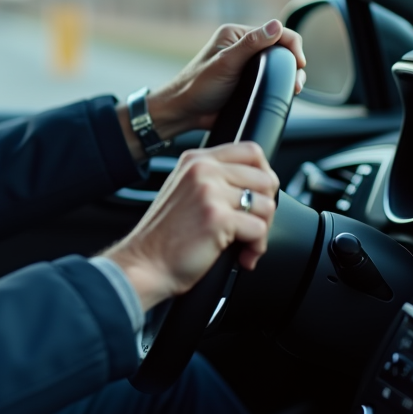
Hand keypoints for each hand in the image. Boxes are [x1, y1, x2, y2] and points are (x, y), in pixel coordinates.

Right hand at [101, 142, 277, 310]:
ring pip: (267, 205)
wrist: (144, 263)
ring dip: (262, 230)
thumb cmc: (165, 236)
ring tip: (244, 243)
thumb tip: (258, 183)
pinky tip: (241, 255)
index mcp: (195, 160)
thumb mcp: (184, 191)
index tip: (257, 197)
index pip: (251, 151)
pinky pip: (260, 230)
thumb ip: (213, 179)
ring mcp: (209, 191)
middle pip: (266, 180)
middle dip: (265, 208)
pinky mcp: (217, 217)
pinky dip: (255, 248)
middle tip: (251, 226)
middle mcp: (202, 169)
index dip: (264, 176)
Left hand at [143, 20, 306, 143]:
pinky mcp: (248, 82)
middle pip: (280, 49)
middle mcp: (242, 47)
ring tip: (293, 89)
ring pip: (279, 66)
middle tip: (296, 82)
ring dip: (289, 76)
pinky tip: (283, 94)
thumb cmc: (197, 86)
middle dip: (292, 63)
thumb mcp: (226, 63)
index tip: (298, 64)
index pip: (275, 32)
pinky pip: (271, 80)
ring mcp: (246, 65)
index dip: (292, 46)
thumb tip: (276, 26)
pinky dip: (280, 85)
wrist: (184, 113)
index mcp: (236, 34)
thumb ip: (250, 44)